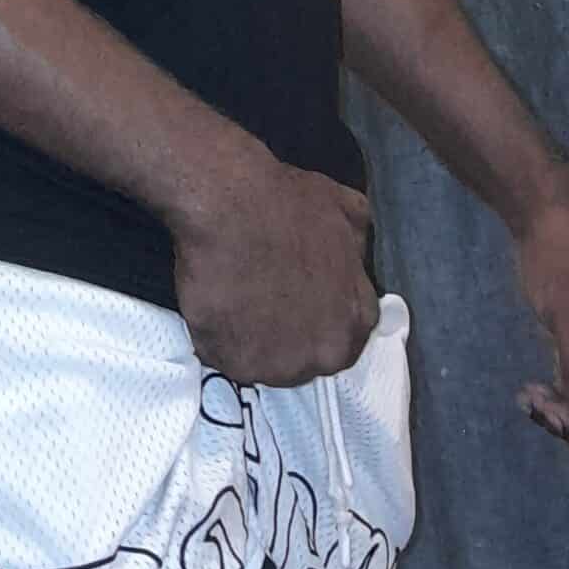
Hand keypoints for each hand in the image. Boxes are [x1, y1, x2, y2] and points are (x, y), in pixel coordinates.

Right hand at [172, 152, 378, 384]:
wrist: (229, 205)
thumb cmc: (286, 202)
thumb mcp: (345, 209)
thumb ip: (357, 245)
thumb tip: (356, 254)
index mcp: (354, 320)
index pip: (343, 335)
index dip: (317, 314)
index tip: (296, 296)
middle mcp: (323, 354)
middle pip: (304, 355)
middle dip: (286, 334)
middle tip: (262, 297)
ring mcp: (278, 366)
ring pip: (263, 361)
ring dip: (250, 338)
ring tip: (233, 298)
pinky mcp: (235, 365)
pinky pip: (223, 356)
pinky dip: (214, 336)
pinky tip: (211, 301)